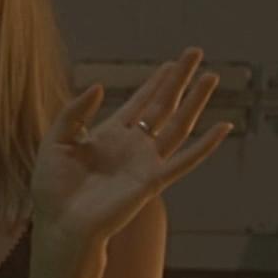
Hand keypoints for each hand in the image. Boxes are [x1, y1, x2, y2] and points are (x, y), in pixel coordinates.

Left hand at [33, 47, 232, 247]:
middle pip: (162, 106)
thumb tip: (98, 86)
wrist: (60, 224)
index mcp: (108, 136)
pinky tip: (224, 127)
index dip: (154, 82)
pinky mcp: (152, 181)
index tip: (170, 63)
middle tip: (195, 53)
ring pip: (178, 125)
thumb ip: (74, 113)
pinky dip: (206, 145)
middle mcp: (132, 146)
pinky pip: (185, 160)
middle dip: (178, 79)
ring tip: (211, 77)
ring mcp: (145, 162)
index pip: (138, 103)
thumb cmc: (53, 190)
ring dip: (195, 101)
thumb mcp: (55, 142)